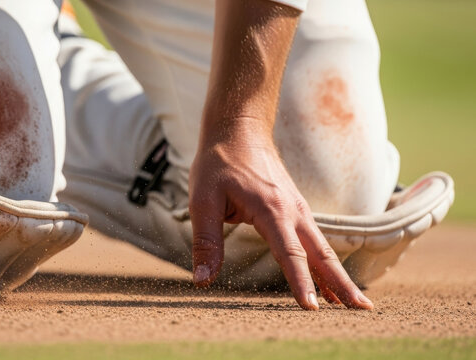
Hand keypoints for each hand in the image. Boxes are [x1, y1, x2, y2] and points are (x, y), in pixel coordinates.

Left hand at [188, 124, 372, 309]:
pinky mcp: (295, 208)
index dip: (301, 282)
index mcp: (271, 209)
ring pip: (323, 248)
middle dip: (341, 283)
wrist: (239, 128)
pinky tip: (330, 280)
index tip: (312, 308)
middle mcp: (292, 210)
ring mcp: (298, 208)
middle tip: (363, 310)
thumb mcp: (202, 201)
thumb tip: (202, 281)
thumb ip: (205, 242)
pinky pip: (314, 240)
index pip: (290, 253)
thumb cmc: (218, 163)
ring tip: (356, 304)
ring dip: (339, 276)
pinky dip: (326, 262)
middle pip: (321, 253)